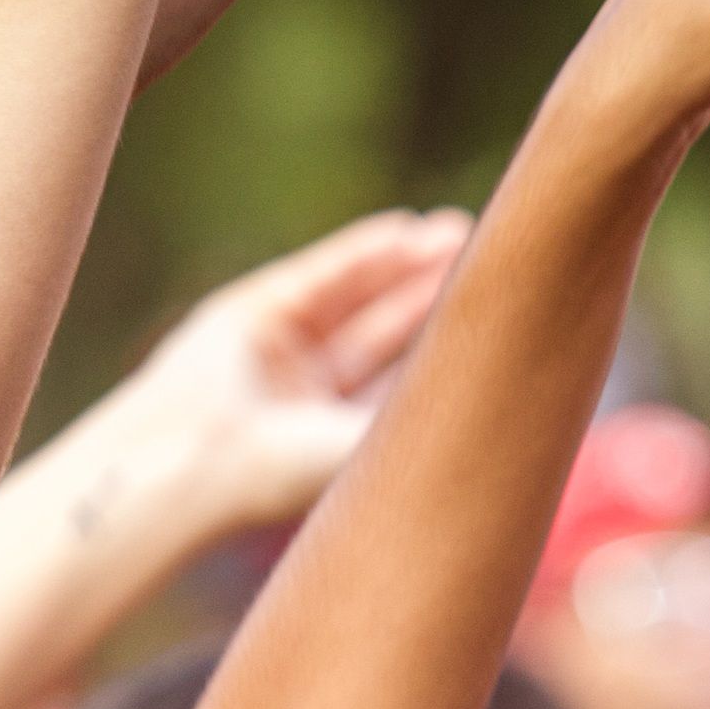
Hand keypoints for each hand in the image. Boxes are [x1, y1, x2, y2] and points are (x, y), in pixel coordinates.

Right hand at [116, 208, 470, 528]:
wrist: (196, 461)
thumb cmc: (284, 475)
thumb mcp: (374, 448)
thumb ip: (426, 419)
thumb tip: (514, 406)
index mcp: (330, 440)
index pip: (400, 384)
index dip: (447, 347)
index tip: (502, 318)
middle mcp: (303, 397)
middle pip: (382, 335)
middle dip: (433, 296)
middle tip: (496, 261)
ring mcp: (275, 353)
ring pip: (352, 300)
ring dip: (405, 267)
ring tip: (460, 234)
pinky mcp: (250, 312)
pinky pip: (317, 274)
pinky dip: (361, 252)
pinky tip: (407, 233)